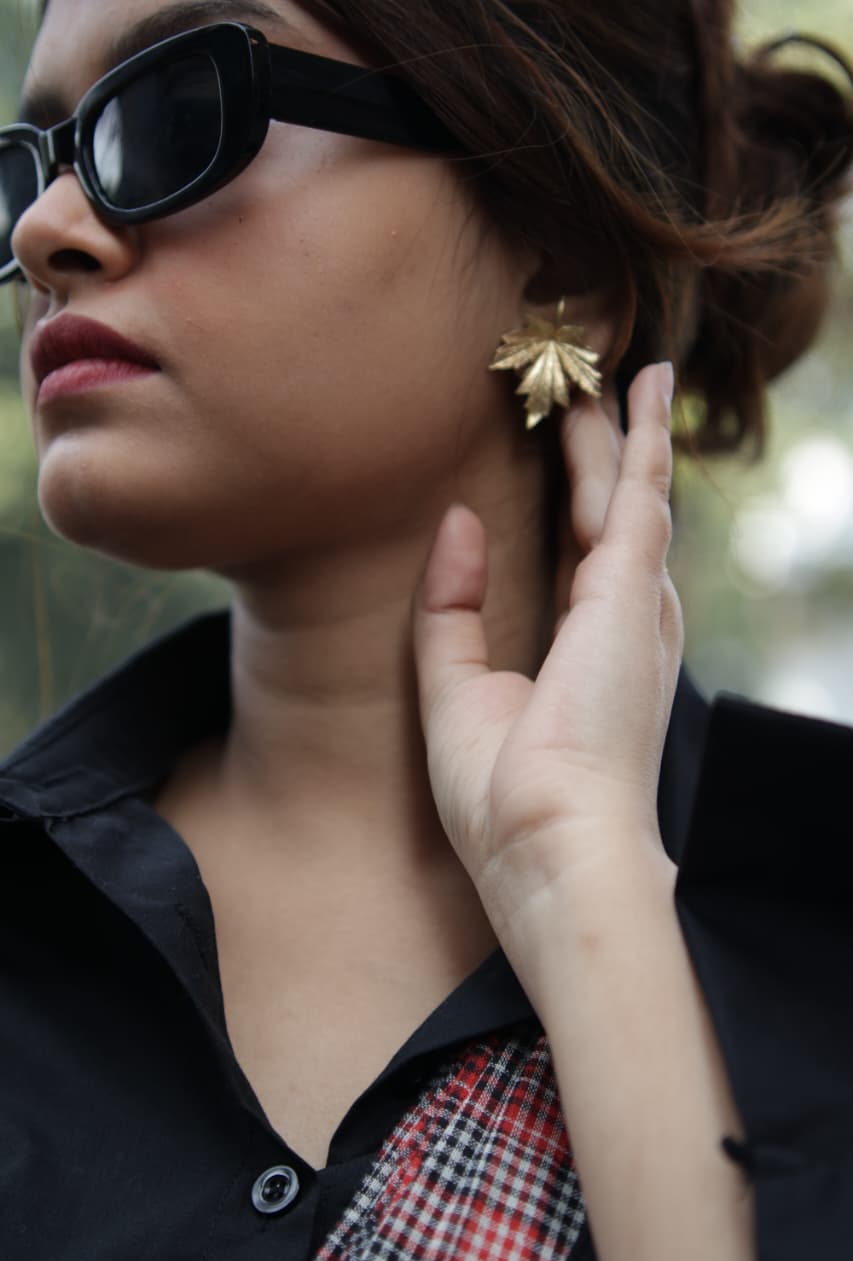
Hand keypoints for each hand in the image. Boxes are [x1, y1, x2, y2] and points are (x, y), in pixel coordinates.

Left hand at [413, 362, 682, 927]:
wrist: (547, 846)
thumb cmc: (506, 797)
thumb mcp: (455, 690)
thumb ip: (451, 607)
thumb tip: (460, 518)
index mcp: (587, 650)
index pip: (577, 555)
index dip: (567, 501)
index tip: (551, 452)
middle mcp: (622, 621)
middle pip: (603, 514)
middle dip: (594, 452)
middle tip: (578, 392)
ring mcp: (633, 601)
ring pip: (622, 491)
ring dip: (615, 430)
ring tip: (607, 373)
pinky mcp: (629, 587)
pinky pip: (637, 490)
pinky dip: (642, 435)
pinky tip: (642, 387)